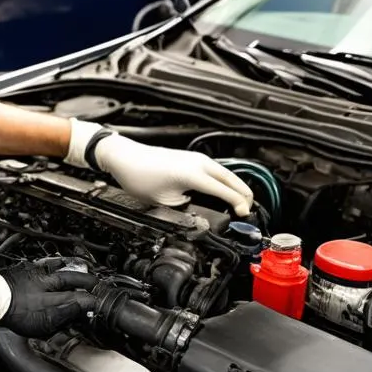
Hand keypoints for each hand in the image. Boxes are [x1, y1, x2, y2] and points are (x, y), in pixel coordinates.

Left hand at [0, 261, 96, 337]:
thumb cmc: (13, 313)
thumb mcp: (42, 323)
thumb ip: (63, 316)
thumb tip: (80, 309)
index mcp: (52, 298)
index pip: (78, 298)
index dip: (90, 300)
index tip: (97, 302)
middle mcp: (47, 283)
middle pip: (72, 279)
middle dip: (86, 281)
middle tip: (96, 284)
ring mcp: (37, 274)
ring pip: (60, 269)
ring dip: (73, 270)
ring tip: (84, 269)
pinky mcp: (27, 269)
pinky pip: (46, 264)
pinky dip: (56, 263)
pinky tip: (59, 263)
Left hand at [65, 121, 252, 214]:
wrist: (124, 157)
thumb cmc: (138, 176)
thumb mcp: (163, 202)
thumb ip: (186, 208)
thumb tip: (199, 213)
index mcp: (192, 174)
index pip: (225, 191)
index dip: (239, 204)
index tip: (243, 215)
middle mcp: (197, 163)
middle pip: (232, 179)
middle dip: (244, 195)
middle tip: (247, 210)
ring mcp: (195, 157)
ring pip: (225, 172)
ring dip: (235, 186)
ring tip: (240, 201)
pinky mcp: (190, 157)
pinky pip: (216, 169)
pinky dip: (224, 179)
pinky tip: (223, 189)